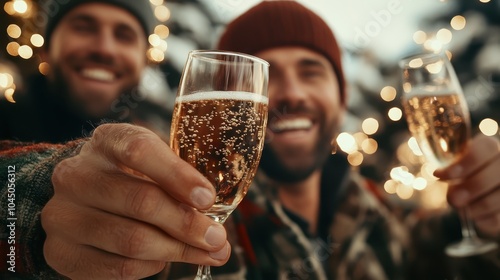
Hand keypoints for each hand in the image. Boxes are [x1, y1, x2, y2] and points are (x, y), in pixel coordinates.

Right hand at [41, 123, 229, 278]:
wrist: (82, 199)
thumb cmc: (130, 178)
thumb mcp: (153, 165)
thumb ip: (181, 184)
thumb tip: (216, 228)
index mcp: (105, 141)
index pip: (139, 150)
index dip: (177, 176)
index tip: (207, 198)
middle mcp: (76, 174)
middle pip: (139, 201)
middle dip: (187, 224)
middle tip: (217, 238)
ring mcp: (62, 214)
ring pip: (131, 240)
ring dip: (176, 250)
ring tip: (206, 253)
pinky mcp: (61, 251)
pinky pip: (117, 267)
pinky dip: (150, 267)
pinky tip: (165, 259)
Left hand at [434, 134, 499, 237]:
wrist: (478, 189)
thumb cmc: (464, 174)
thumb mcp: (455, 168)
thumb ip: (452, 173)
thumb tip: (448, 188)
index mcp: (490, 147)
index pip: (486, 148)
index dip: (465, 163)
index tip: (440, 175)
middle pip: (495, 173)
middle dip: (471, 188)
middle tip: (453, 199)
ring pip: (499, 197)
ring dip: (477, 207)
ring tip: (461, 209)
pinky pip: (499, 217)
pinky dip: (486, 220)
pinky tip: (477, 218)